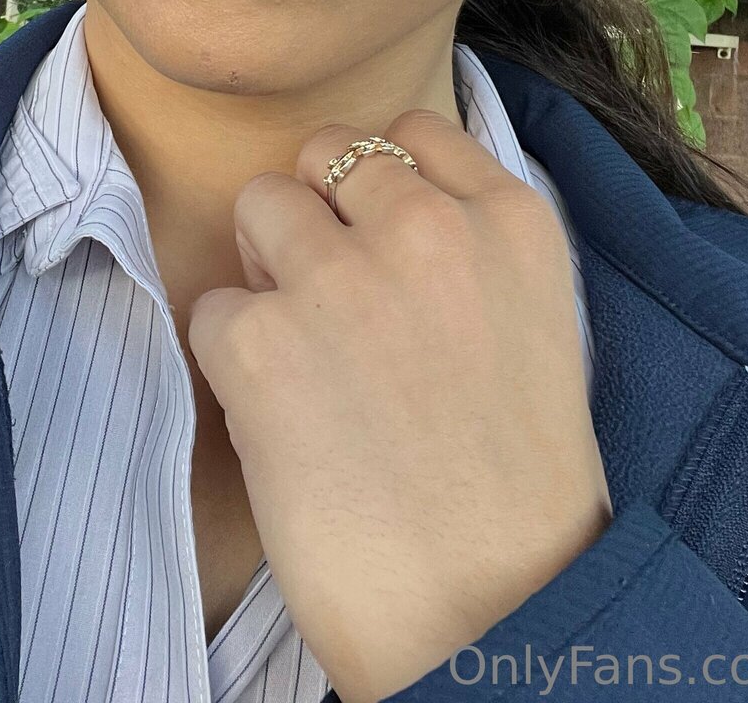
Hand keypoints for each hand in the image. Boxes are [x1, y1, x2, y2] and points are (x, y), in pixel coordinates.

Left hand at [186, 108, 611, 702]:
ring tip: (308, 366)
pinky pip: (211, 308)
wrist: (495, 615)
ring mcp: (340, 277)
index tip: (379, 243)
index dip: (377, 185)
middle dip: (315, 217)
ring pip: (258, 207)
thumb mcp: (535, 328)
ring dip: (266, 275)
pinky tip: (281, 425)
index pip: (412, 131)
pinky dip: (230, 361)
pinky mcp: (260, 341)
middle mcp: (427, 226)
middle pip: (323, 155)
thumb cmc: (514, 493)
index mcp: (512, 220)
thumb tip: (378, 206)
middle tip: (335, 309)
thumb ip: (468, 250)